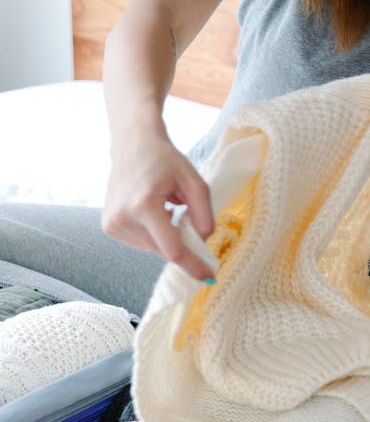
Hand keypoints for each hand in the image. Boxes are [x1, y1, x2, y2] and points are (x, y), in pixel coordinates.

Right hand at [102, 130, 215, 280]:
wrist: (133, 145)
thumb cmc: (166, 161)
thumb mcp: (195, 183)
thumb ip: (205, 215)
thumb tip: (203, 243)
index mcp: (144, 205)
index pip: (172, 249)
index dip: (192, 264)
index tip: (208, 276)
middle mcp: (123, 217)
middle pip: (163, 251)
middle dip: (181, 245)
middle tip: (188, 222)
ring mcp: (112, 224)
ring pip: (152, 249)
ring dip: (166, 238)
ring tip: (164, 208)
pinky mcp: (109, 226)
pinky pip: (141, 243)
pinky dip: (153, 234)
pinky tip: (151, 210)